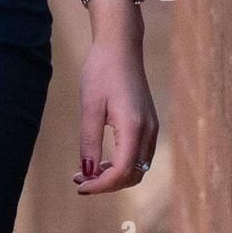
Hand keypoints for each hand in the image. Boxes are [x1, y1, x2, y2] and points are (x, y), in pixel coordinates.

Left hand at [74, 35, 158, 193]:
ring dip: (114, 175)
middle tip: (79, 180)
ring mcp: (152, 127)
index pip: (122, 171)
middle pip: (132, 175)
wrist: (120, 46)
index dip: (101, 185)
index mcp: (134, 126)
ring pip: (137, 167)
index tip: (80, 186)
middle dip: (106, 184)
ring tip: (86, 172)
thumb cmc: (101, 71)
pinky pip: (139, 154)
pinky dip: (122, 164)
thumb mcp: (90, 106)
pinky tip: (101, 160)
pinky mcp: (149, 123)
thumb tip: (87, 172)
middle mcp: (148, 130)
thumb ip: (89, 141)